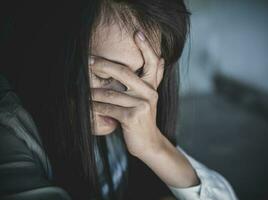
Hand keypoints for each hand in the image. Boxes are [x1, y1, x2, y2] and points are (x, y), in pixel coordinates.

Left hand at [90, 31, 164, 157]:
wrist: (149, 143)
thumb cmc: (143, 119)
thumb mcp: (150, 98)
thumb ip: (152, 79)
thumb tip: (162, 58)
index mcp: (152, 86)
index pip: (152, 63)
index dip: (146, 47)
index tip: (137, 33)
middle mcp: (149, 92)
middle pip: (124, 72)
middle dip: (104, 65)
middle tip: (89, 60)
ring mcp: (142, 104)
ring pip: (110, 93)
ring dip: (92, 92)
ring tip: (81, 90)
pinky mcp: (132, 116)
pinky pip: (108, 108)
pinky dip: (94, 107)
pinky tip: (86, 106)